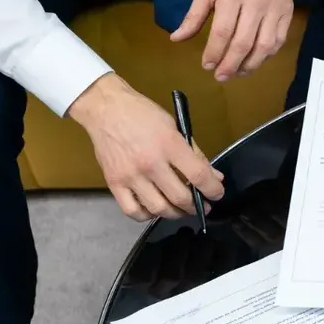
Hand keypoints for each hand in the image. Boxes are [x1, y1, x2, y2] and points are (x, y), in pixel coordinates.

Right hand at [69, 73, 225, 220]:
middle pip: (180, 197)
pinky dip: (146, 215)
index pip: (198, 175)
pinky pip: (132, 211)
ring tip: (181, 209)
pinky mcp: (113, 183)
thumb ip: (195, 153)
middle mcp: (150, 163)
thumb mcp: (175, 126)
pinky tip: (154, 209)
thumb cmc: (143, 114)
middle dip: (196, 206)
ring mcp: (130, 176)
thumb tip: (214, 176)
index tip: (217, 194)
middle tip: (201, 206)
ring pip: (158, 208)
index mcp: (169, 145)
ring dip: (175, 213)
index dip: (213, 189)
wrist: (106, 109)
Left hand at [171, 0, 294, 81]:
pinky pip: (278, 41)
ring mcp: (274, 8)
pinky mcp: (287, 12)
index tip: (206, 65)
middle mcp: (255, 2)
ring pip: (264, 46)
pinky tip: (254, 60)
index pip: (223, 31)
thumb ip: (194, 15)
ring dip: (250, 65)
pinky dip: (266, 55)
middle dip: (230, 65)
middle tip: (220, 76)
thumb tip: (177, 39)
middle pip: (244, 43)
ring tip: (238, 73)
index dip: (214, 53)